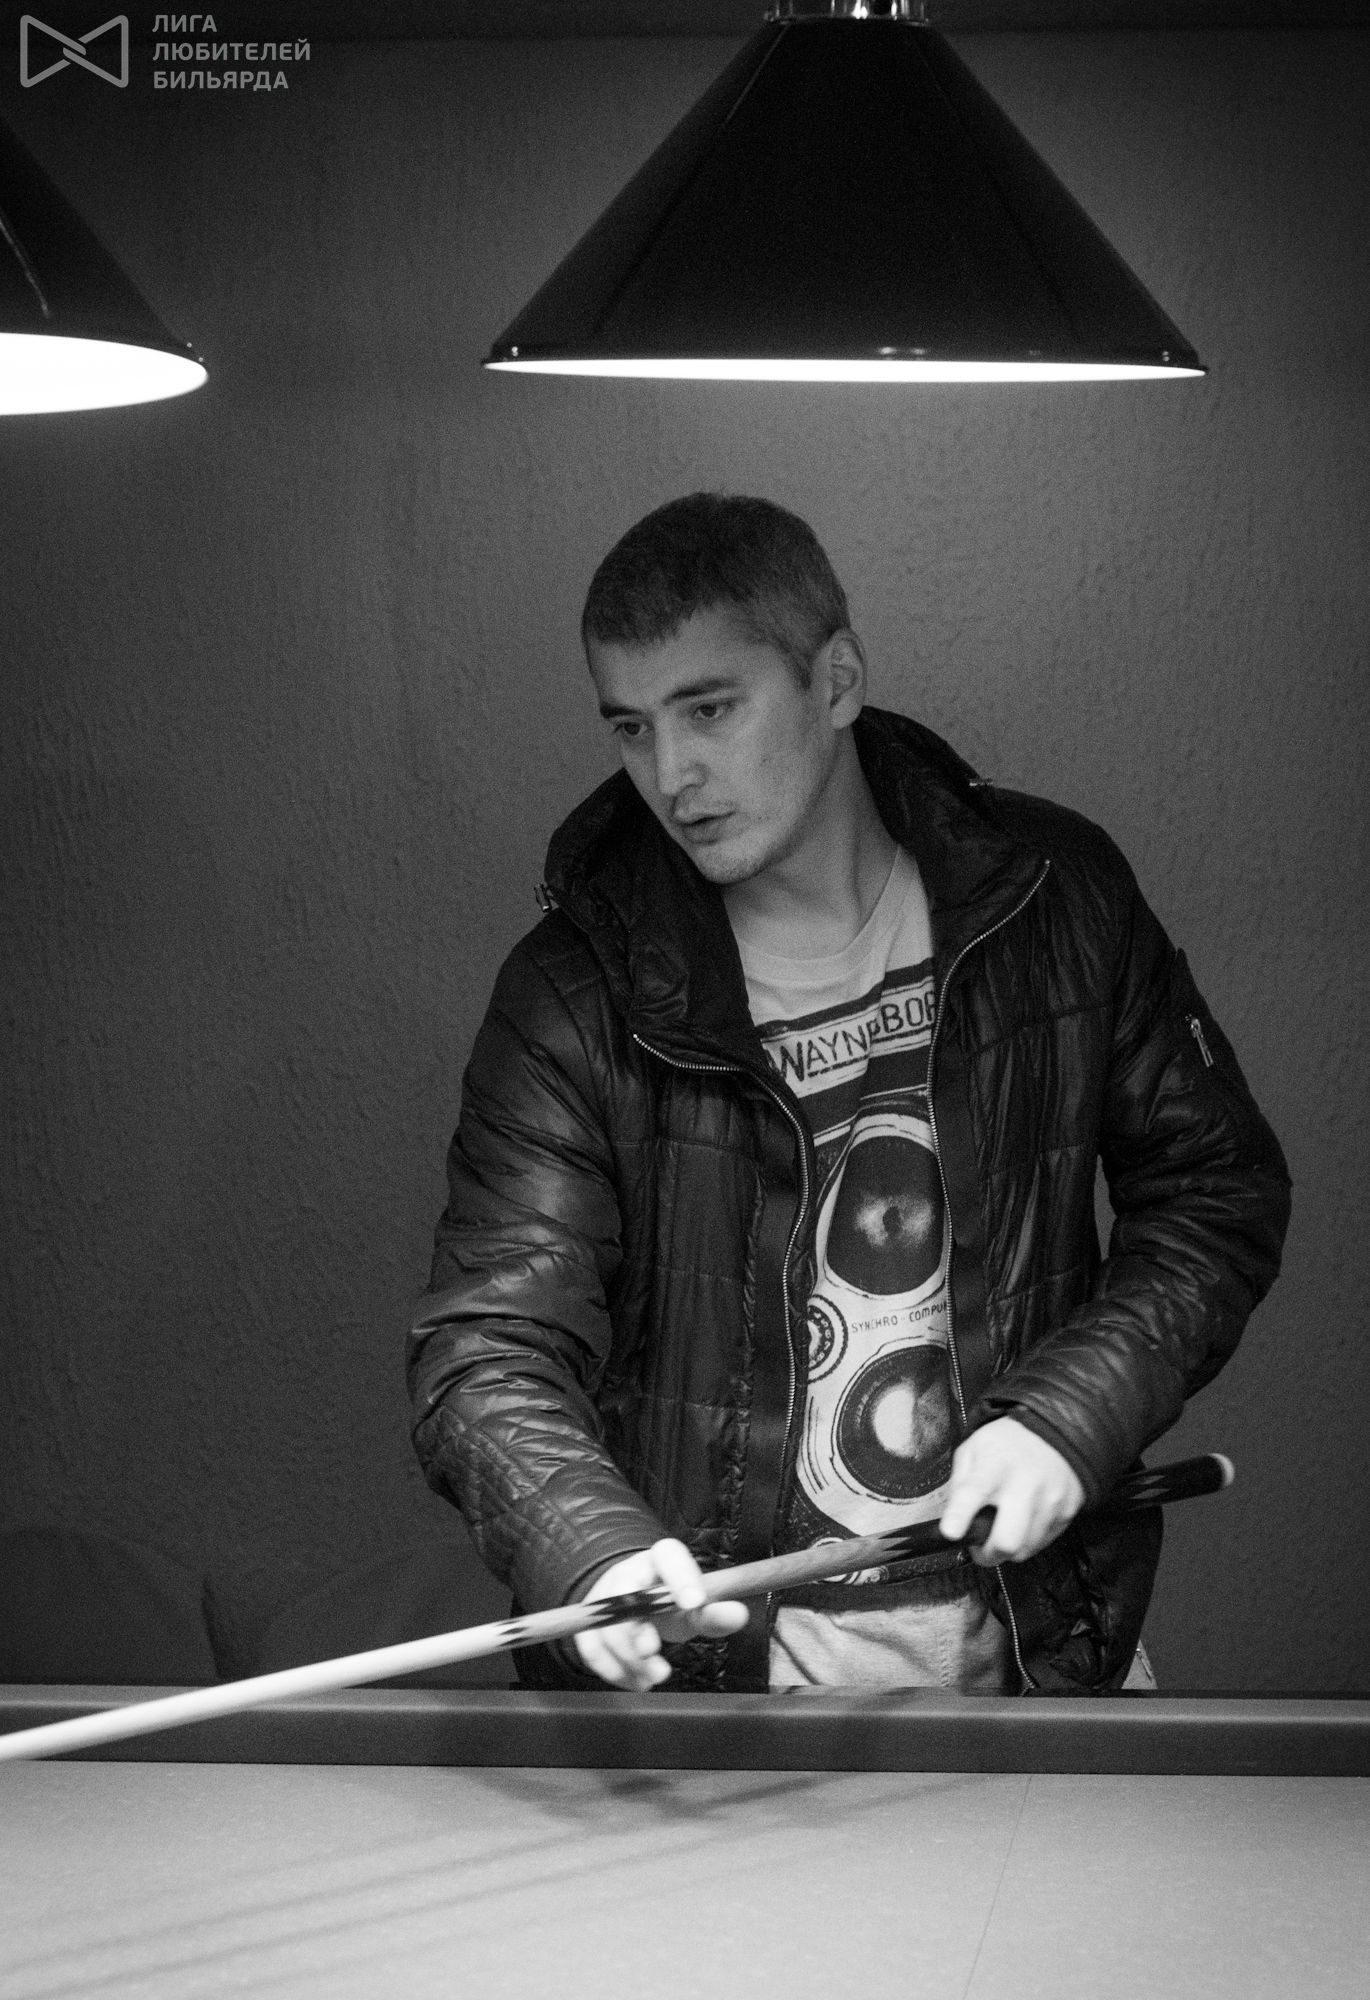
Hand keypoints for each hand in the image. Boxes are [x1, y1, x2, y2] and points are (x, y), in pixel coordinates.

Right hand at [573, 1538, 748, 1690]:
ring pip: (606, 1626)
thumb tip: (739, 1615)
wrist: (636, 1605)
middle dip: (637, 1628)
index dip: (680, 1577)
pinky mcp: (588, 1624)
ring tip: (654, 1677)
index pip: (668, 1555)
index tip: (694, 1603)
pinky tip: (637, 1682)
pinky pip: (591, 1647)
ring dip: (629, 1658)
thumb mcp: (695, 1609)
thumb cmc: (670, 1605)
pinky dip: (613, 1671)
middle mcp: (628, 1572)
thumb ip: (714, 1614)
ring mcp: (603, 1596)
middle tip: (654, 1652)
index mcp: (660, 1559)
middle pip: (625, 1592)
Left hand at [939, 1417, 1085, 1564]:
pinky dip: (1028, 1540)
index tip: (951, 1532)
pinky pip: (1042, 1543)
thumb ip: (959, 1484)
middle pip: (1007, 1540)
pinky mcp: (1066, 1513)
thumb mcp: (973, 1449)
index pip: (974, 1493)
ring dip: (1009, 1548)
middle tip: (981, 1547)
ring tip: (1004, 1528)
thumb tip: (951, 1520)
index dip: (960, 1516)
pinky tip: (1024, 1521)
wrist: (1056, 1433)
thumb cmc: (1007, 1443)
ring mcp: (1049, 1502)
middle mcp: (1024, 1485)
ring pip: (1024, 1549)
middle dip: (989, 1553)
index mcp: (993, 1466)